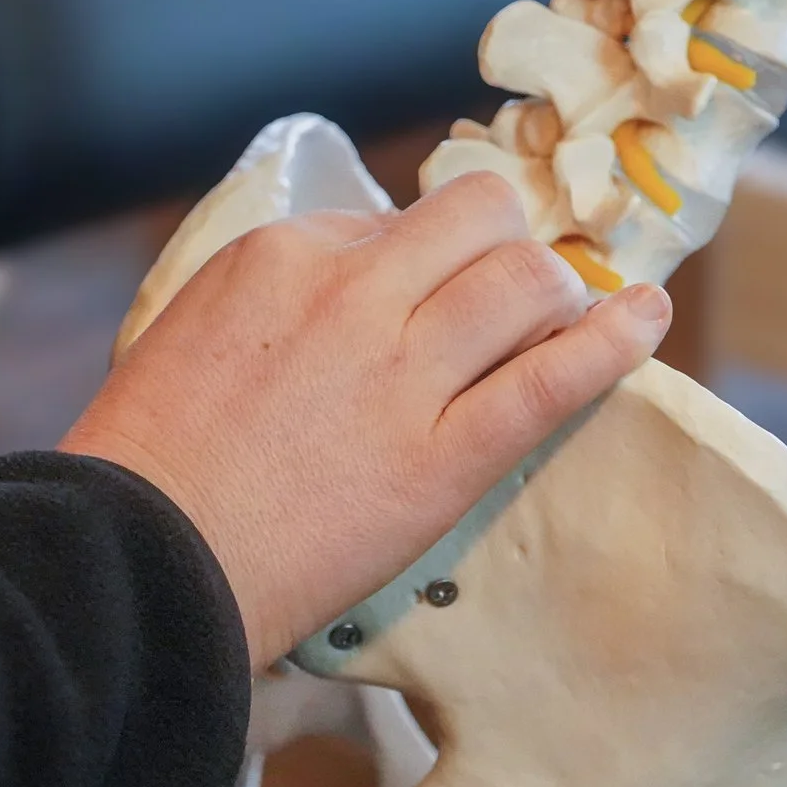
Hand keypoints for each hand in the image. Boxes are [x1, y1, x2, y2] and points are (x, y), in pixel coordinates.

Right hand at [60, 174, 672, 668]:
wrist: (141, 566)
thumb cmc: (150, 466)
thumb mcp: (195, 332)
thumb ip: (280, 300)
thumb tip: (361, 282)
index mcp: (283, 255)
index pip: (396, 221)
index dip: (427, 257)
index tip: (435, 292)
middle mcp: (354, 292)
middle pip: (480, 222)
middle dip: (506, 248)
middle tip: (510, 294)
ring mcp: (404, 372)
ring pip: (528, 282)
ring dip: (556, 295)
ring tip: (564, 320)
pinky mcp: (445, 455)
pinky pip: (555, 376)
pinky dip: (615, 339)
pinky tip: (645, 316)